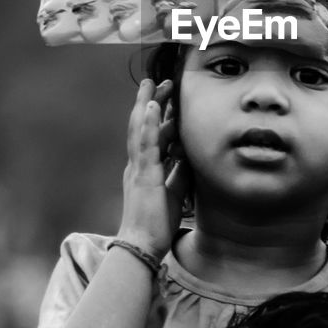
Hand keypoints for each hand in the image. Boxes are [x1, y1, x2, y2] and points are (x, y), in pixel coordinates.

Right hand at [117, 78, 188, 256]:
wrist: (142, 246)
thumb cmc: (156, 223)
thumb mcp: (174, 192)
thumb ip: (179, 173)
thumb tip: (189, 155)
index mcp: (144, 169)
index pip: (152, 136)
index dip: (159, 117)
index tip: (167, 99)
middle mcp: (138, 165)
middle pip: (144, 126)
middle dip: (151, 102)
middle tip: (160, 81)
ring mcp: (138, 168)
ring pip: (141, 128)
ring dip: (148, 104)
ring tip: (154, 84)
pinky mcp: (143, 174)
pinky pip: (146, 144)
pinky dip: (150, 123)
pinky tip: (154, 106)